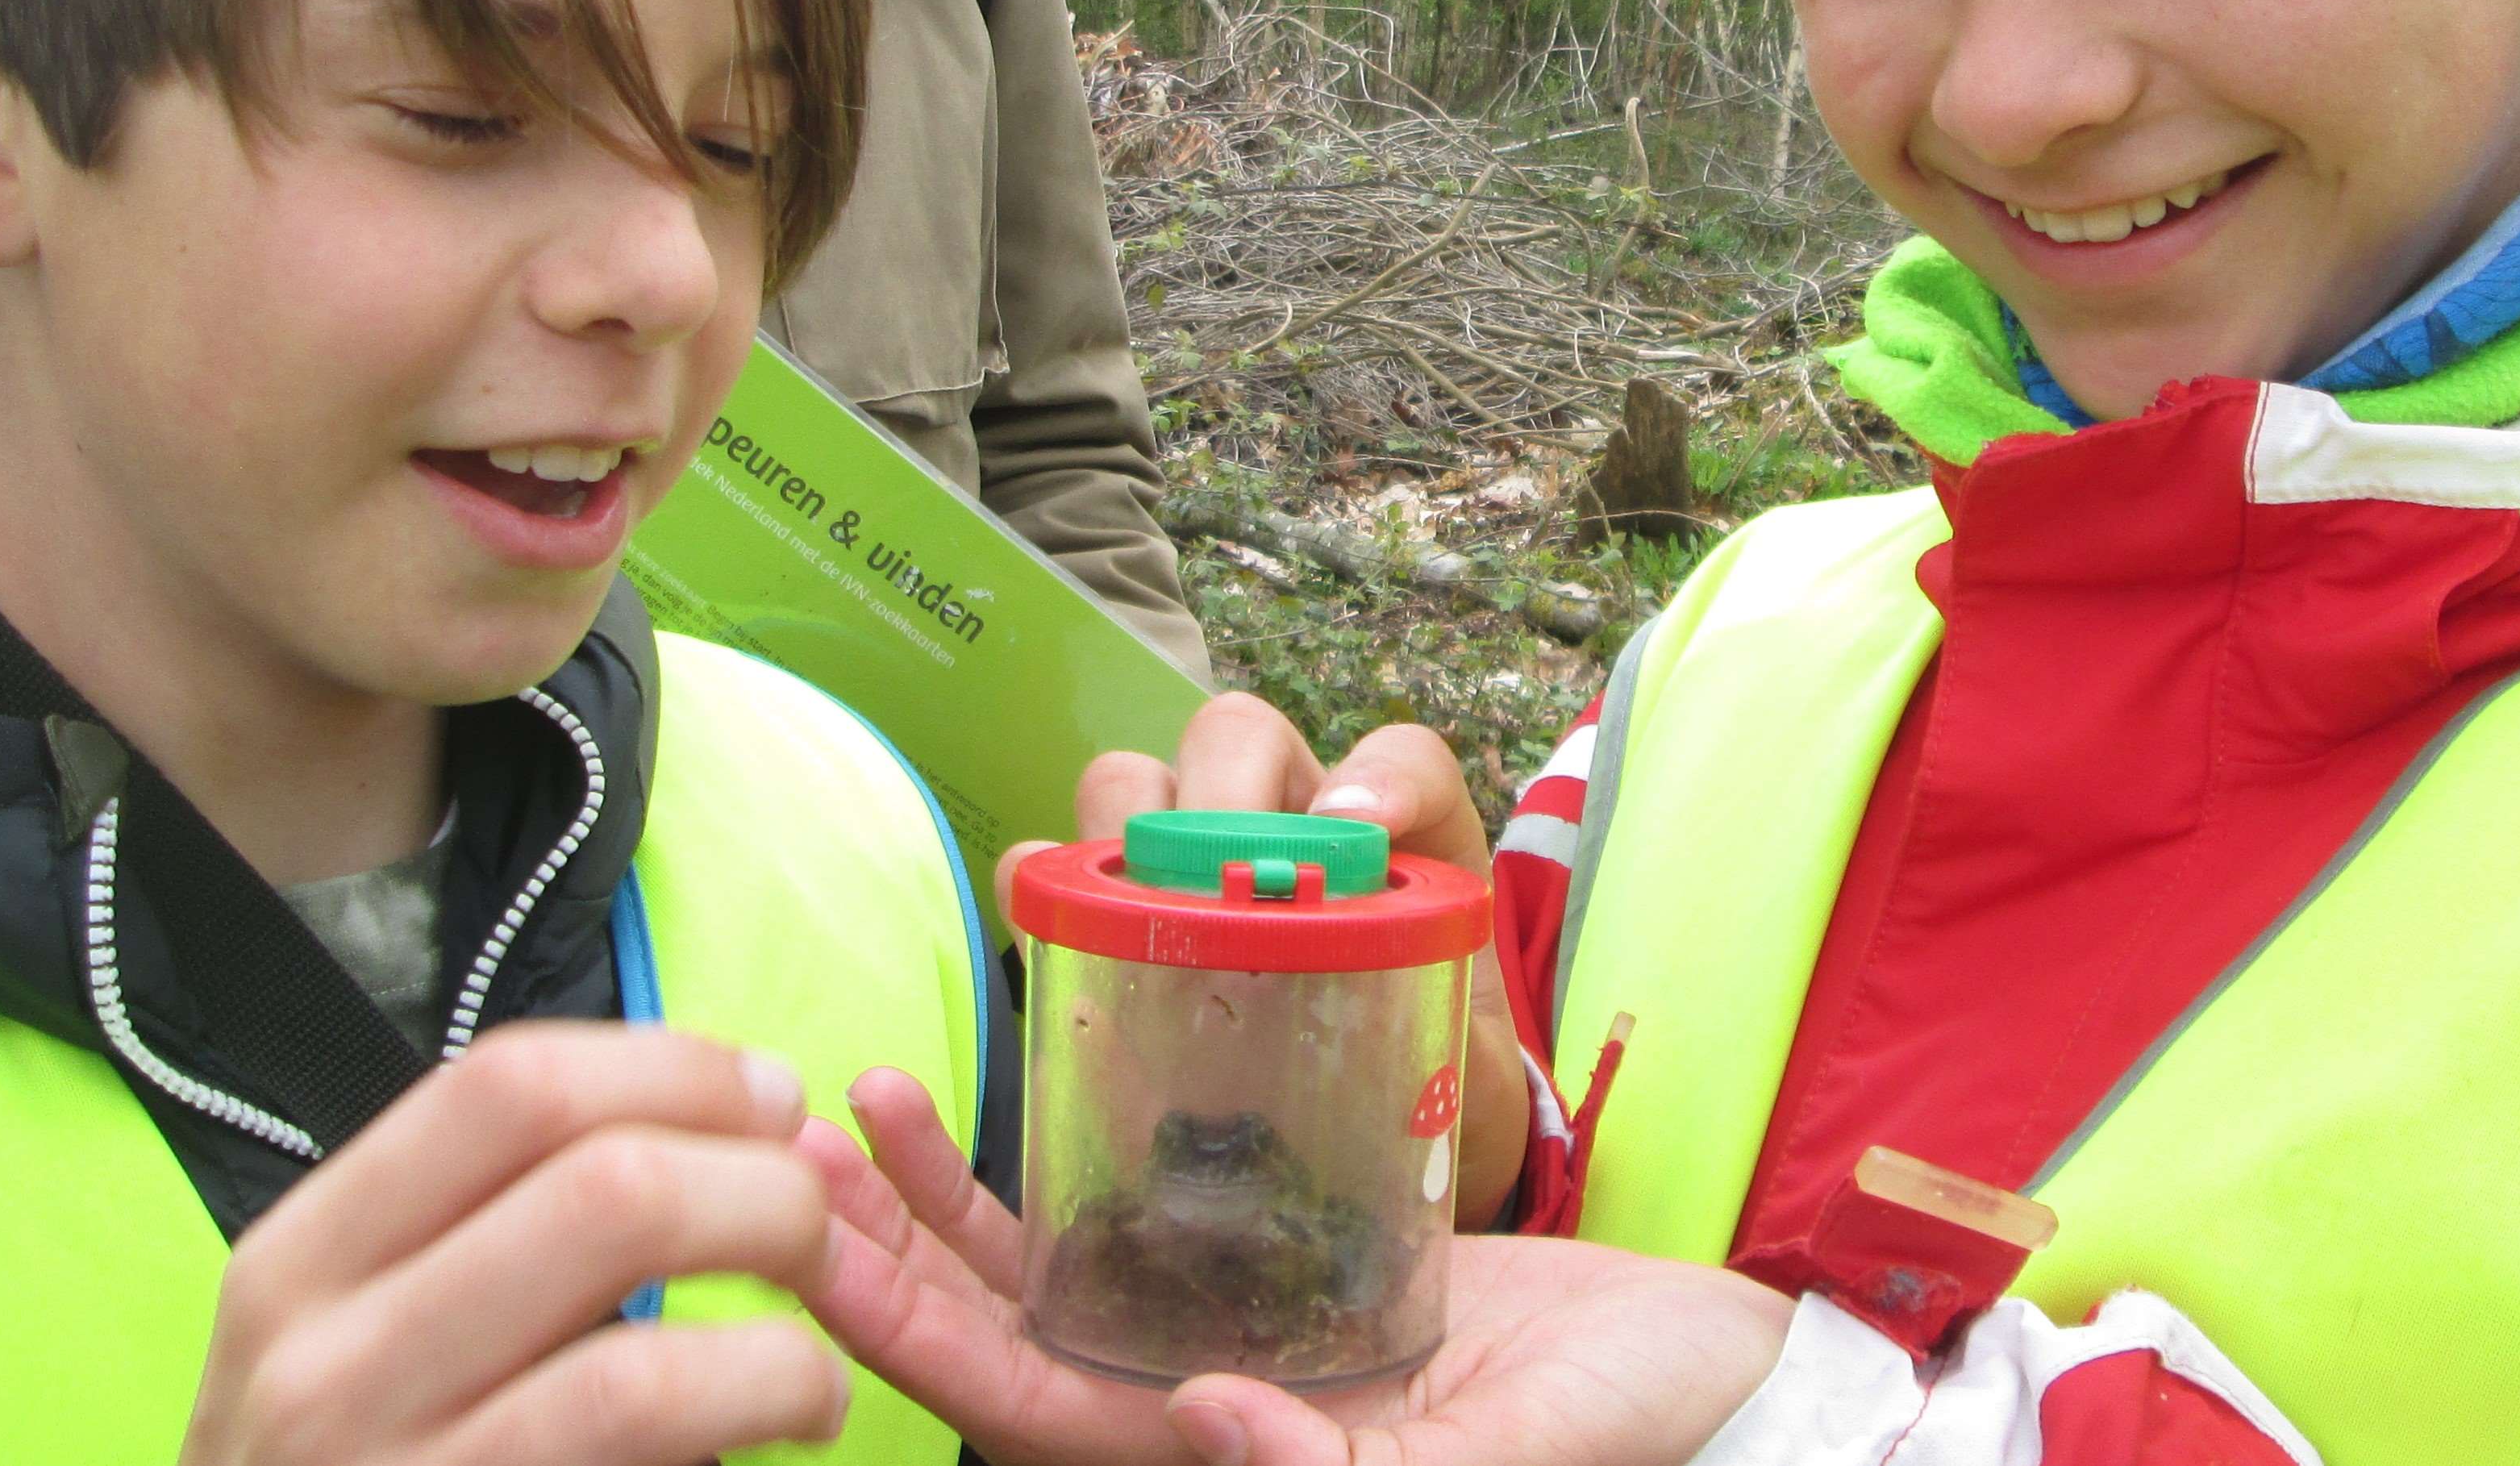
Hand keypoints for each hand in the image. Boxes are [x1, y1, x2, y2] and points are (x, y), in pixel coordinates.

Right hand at [179, 1023, 847, 1465]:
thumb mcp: (356, 1335)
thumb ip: (491, 1226)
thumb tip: (713, 1115)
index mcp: (301, 1263)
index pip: (511, 1087)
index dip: (680, 1071)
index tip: (773, 1100)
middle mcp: (321, 1371)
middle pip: (606, 1193)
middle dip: (765, 1193)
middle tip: (817, 1235)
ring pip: (641, 1370)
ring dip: (783, 1353)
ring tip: (815, 1375)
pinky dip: (746, 1437)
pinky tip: (781, 1435)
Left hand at [806, 1071, 1789, 1465]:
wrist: (1733, 1383)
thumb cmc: (1645, 1429)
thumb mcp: (1518, 1461)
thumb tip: (1208, 1422)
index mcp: (1236, 1463)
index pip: (1028, 1407)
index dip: (911, 1331)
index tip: (813, 1241)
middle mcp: (1210, 1412)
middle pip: (1004, 1337)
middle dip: (885, 1249)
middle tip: (786, 1143)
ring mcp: (1244, 1339)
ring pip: (1051, 1274)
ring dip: (946, 1199)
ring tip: (863, 1097)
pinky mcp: (1292, 1272)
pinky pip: (1142, 1221)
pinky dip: (1066, 1163)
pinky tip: (1014, 1090)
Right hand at [1006, 694, 1528, 1221]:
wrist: (1353, 1142)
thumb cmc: (1419, 1091)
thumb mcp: (1470, 1074)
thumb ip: (1470, 1062)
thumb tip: (1453, 1072)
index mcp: (1388, 838)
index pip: (1402, 759)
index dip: (1382, 777)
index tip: (1359, 834)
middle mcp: (1281, 817)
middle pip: (1235, 734)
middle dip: (1226, 788)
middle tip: (1230, 886)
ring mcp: (1187, 859)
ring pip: (1134, 777)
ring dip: (1129, 826)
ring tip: (1148, 918)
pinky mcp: (1113, 915)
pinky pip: (1056, 863)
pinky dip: (1042, 883)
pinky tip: (1059, 937)